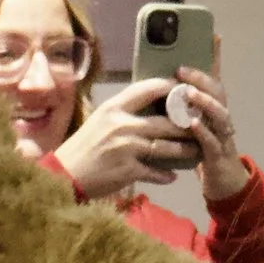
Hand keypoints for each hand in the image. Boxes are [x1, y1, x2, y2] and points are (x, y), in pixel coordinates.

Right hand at [56, 77, 234, 202]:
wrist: (63, 175)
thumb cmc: (82, 147)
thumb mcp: (99, 120)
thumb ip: (122, 112)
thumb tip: (147, 106)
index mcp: (114, 108)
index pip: (147, 89)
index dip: (169, 87)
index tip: (183, 88)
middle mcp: (122, 125)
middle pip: (165, 122)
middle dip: (186, 124)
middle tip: (200, 123)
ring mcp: (126, 148)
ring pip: (166, 147)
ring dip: (184, 150)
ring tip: (195, 150)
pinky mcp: (128, 170)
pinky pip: (156, 171)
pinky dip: (166, 175)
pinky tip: (173, 175)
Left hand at [178, 70, 248, 203]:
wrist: (223, 180)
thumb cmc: (203, 149)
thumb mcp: (195, 126)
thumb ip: (184, 111)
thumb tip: (159, 92)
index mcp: (215, 110)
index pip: (212, 84)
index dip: (201, 73)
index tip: (181, 66)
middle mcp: (222, 119)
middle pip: (219, 95)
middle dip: (202, 82)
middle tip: (183, 75)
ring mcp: (223, 136)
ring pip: (220, 115)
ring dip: (206, 103)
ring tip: (189, 94)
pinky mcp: (219, 155)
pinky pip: (213, 142)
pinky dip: (204, 132)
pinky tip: (193, 125)